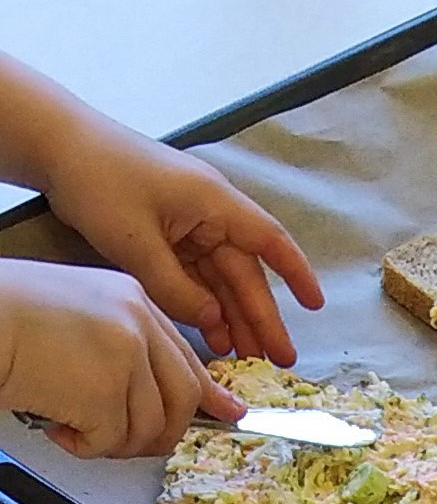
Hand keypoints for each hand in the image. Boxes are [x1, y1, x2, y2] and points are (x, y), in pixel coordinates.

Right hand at [0, 260, 242, 456]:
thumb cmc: (8, 318)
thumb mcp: (79, 316)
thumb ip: (126, 347)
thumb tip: (168, 393)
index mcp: (132, 301)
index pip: (185, 356)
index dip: (208, 392)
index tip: (227, 413)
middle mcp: (137, 325)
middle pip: (181, 397)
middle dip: (161, 433)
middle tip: (132, 445)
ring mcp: (125, 357)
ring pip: (150, 426)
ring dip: (115, 443)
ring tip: (77, 430)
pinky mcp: (103, 391)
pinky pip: (112, 440)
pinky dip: (85, 446)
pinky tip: (58, 428)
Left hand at [41, 116, 321, 363]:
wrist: (54, 143)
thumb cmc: (98, 179)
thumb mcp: (136, 242)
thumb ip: (177, 289)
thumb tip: (214, 323)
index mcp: (214, 203)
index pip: (269, 241)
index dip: (296, 274)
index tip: (315, 307)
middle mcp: (209, 213)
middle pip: (244, 271)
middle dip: (261, 316)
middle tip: (278, 360)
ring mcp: (188, 223)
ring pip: (219, 278)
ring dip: (231, 316)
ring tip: (243, 357)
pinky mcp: (166, 232)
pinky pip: (194, 274)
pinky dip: (202, 303)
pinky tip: (211, 333)